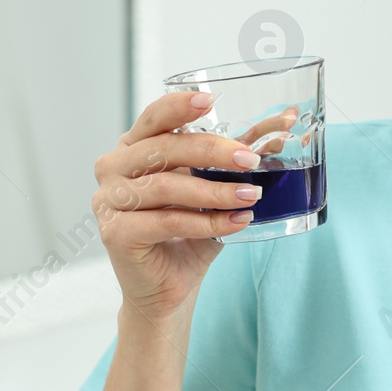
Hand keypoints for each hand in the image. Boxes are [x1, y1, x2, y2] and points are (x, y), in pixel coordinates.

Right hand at [92, 91, 264, 322]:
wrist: (168, 289)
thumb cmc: (188, 235)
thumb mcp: (214, 190)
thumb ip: (237, 160)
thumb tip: (282, 131)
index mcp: (133, 148)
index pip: (154, 118)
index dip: (180, 107)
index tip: (210, 101)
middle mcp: (114, 168)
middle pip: (164, 149)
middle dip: (212, 151)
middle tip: (250, 161)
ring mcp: (109, 201)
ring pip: (168, 186)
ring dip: (215, 191)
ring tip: (251, 197)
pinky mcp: (116, 233)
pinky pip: (167, 221)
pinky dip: (206, 222)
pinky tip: (236, 222)